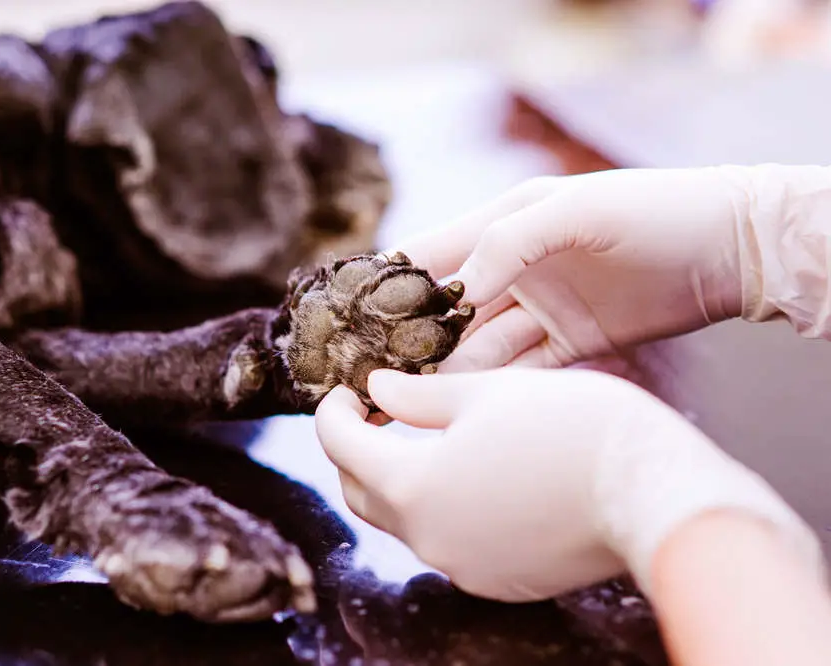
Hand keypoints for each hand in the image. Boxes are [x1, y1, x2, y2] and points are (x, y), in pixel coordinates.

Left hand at [315, 368, 823, 602]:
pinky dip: (439, 507)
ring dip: (398, 480)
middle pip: (362, 491)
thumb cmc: (573, 427)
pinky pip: (446, 541)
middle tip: (375, 413)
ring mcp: (461, 566)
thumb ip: (416, 395)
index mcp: (412, 484)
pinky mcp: (497, 579)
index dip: (332, 411)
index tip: (344, 388)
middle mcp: (427, 537)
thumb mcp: (486, 393)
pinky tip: (468, 475)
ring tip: (423, 437)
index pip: (339, 446)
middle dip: (355, 450)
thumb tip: (376, 392)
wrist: (652, 492)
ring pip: (403, 520)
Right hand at [395, 165, 830, 370]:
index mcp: (503, 224)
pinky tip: (463, 406)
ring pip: (479, 346)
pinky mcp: (570, 343)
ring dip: (447, 371)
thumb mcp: (576, 211)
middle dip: (411, 341)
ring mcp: (541, 309)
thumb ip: (509, 241)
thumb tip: (455, 291)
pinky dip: (493, 387)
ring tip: (408, 402)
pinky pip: (521, 370)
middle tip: (372, 377)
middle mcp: (514, 268)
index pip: (431, 254)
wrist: (730, 249)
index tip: (353, 319)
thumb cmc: (653, 211)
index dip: (391, 285)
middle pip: (447, 309)